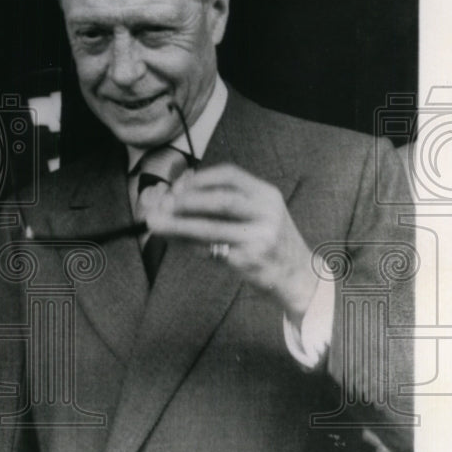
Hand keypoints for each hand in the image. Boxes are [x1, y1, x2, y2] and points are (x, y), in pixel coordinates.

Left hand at [146, 164, 317, 321]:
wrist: (298, 275)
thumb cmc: (267, 240)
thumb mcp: (256, 213)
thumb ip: (222, 202)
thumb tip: (172, 193)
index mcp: (266, 194)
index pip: (230, 176)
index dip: (199, 178)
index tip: (176, 185)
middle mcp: (267, 213)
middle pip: (221, 200)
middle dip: (186, 201)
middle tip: (161, 203)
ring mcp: (260, 238)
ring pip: (211, 228)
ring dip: (178, 225)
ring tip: (154, 222)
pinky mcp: (249, 261)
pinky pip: (210, 250)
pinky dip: (188, 244)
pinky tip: (174, 240)